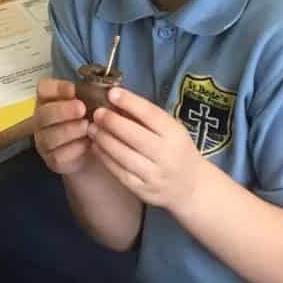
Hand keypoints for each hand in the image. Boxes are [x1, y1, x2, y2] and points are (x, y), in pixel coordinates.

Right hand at [33, 77, 92, 174]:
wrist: (95, 149)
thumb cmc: (92, 119)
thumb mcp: (94, 104)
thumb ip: (94, 95)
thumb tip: (108, 90)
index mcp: (49, 100)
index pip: (44, 89)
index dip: (57, 88)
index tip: (73, 89)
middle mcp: (42, 119)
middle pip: (44, 113)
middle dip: (63, 110)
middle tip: (82, 109)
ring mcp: (44, 141)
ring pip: (50, 136)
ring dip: (70, 130)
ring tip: (88, 127)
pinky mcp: (52, 160)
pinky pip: (59, 155)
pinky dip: (75, 149)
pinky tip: (89, 144)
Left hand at [86, 86, 207, 211]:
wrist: (191, 187)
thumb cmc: (177, 150)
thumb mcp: (171, 129)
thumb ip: (147, 117)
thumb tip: (116, 99)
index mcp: (175, 134)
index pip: (150, 114)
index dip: (130, 102)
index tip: (112, 93)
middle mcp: (166, 155)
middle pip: (134, 135)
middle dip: (111, 122)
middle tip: (96, 113)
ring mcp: (154, 174)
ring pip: (123, 155)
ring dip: (103, 139)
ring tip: (92, 128)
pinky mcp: (143, 190)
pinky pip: (119, 172)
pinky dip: (105, 158)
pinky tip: (96, 147)